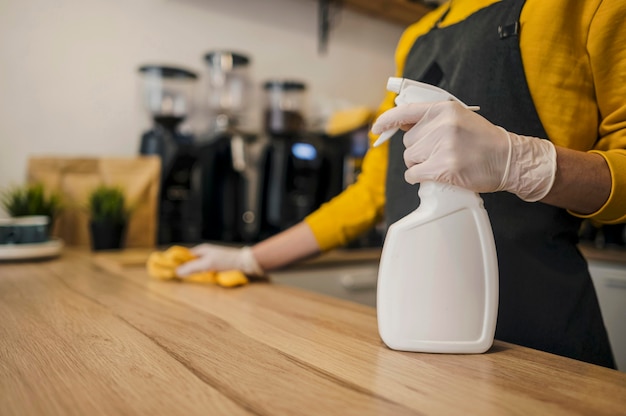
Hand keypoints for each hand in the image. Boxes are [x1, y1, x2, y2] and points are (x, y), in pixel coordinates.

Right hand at [175, 244, 263, 276]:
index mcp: (202, 250)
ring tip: (184, 280)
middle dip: (183, 269)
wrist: (245, 263)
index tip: (168, 269)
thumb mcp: (207, 264)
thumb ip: (192, 268)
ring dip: (192, 273)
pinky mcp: (217, 266)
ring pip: (197, 267)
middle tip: (175, 278)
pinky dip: (200, 275)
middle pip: (190, 262)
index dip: (176, 262)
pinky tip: (199, 280)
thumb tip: (177, 272)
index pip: (185, 255)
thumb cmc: (226, 261)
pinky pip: (205, 271)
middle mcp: (205, 254)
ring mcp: (212, 260)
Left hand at [371, 101, 556, 201]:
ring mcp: (443, 146)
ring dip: (420, 165)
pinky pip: (414, 174)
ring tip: (442, 162)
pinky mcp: (444, 167)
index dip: (387, 120)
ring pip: (410, 159)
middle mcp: (442, 125)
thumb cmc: (483, 141)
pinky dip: (419, 178)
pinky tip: (434, 175)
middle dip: (418, 151)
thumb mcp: (458, 118)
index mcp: (444, 109)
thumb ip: (431, 120)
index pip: (406, 111)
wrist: (508, 159)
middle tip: (439, 153)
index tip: (377, 128)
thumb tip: (400, 125)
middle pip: (408, 142)